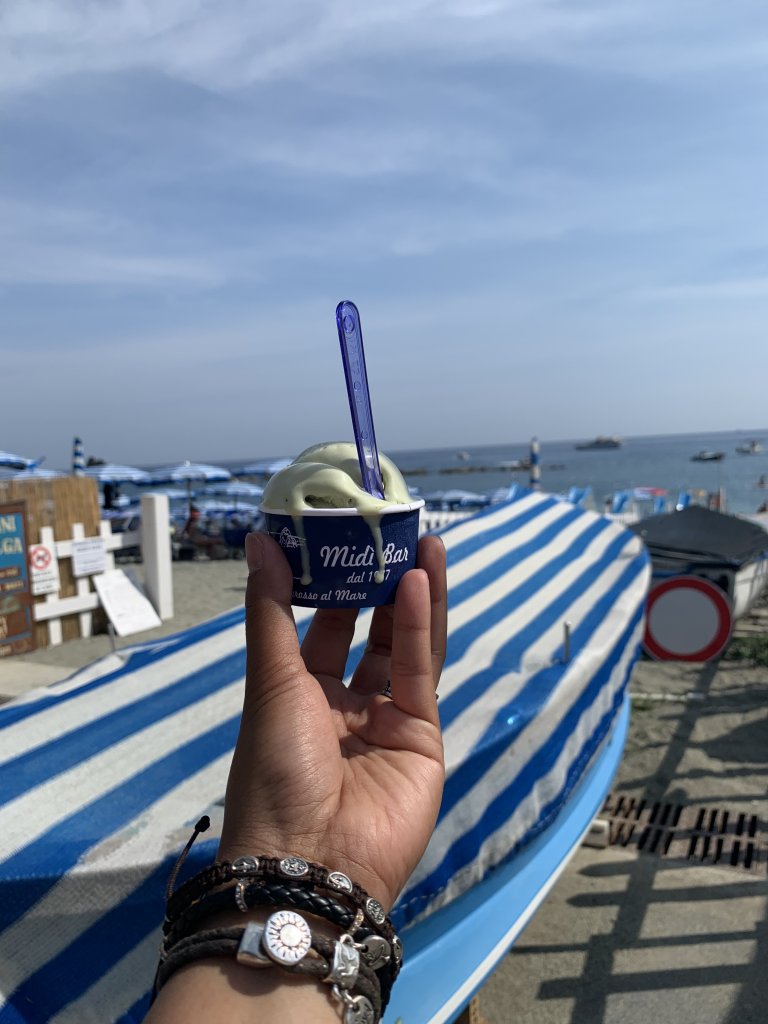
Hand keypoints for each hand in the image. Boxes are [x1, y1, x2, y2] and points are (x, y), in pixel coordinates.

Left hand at [218, 532, 446, 909]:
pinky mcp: (423, 735)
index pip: (322, 623)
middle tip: (391, 529)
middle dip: (382, 582)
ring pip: (405, 645)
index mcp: (300, 693)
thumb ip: (272, 610)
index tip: (340, 533)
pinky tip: (418, 581)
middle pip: (370, 630)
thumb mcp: (270, 682)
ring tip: (421, 540)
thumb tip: (260, 538)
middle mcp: (344, 703)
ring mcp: (386, 720)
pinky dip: (421, 626)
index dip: (333, 580)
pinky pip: (421, 672)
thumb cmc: (273, 770)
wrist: (311, 861)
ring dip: (413, 595)